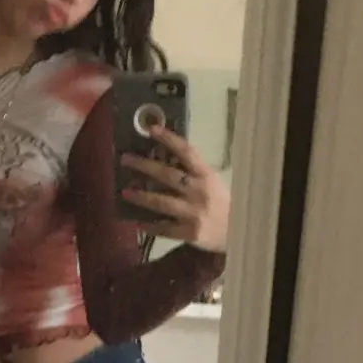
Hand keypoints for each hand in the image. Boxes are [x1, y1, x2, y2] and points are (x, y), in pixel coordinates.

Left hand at [122, 130, 230, 253]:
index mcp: (206, 176)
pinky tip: (136, 222)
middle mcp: (199, 191)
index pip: (186, 152)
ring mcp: (194, 213)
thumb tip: (165, 157)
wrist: (238, 232)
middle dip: (144, 166)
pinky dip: (150, 226)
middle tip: (125, 159)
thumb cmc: (223, 204)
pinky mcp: (190, 233)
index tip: (151, 129)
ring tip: (125, 192)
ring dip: (141, 197)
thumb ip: (193, 172)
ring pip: (162, 202)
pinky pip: (165, 229)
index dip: (169, 139)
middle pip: (168, 175)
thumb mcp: (213, 183)